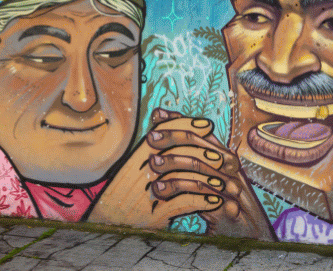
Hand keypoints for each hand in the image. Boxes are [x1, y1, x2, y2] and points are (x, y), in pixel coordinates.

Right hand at [87, 113, 225, 229]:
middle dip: (206, 155)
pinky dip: (202, 201)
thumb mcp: (133, 159)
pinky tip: (215, 201)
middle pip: (179, 154)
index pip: (164, 132)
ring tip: (222, 183)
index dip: (187, 126)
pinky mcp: (154, 214)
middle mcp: (141, 170)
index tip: (207, 125)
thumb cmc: (126, 186)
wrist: (107, 218)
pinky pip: (183, 203)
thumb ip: (150, 140)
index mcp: (137, 154)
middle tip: (224, 159)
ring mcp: (146, 192)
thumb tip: (160, 113)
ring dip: (208, 181)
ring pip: (184, 179)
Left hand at [146, 108, 275, 240]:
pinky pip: (201, 196)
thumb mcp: (203, 174)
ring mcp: (230, 184)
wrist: (244, 231)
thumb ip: (187, 153)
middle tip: (150, 139)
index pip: (199, 129)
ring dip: (173, 168)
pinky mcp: (228, 206)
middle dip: (172, 138)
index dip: (179, 120)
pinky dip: (179, 194)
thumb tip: (161, 122)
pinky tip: (162, 196)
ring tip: (151, 170)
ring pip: (199, 168)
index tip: (156, 115)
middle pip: (198, 143)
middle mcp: (227, 164)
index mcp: (220, 153)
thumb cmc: (218, 199)